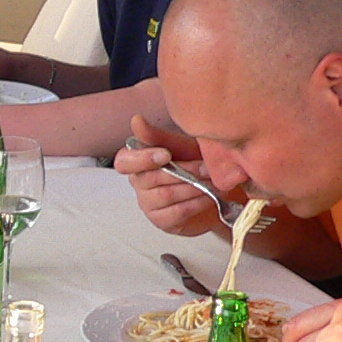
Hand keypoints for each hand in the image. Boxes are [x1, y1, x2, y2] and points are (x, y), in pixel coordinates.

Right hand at [112, 116, 223, 237]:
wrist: (217, 188)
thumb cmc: (195, 164)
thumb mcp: (180, 146)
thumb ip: (157, 136)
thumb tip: (136, 121)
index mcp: (137, 161)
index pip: (124, 162)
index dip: (143, 159)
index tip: (166, 154)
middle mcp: (139, 183)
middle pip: (151, 179)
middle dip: (183, 171)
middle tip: (206, 167)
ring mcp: (148, 204)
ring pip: (166, 195)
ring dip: (193, 187)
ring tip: (212, 181)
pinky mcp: (162, 221)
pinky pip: (177, 212)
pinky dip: (196, 203)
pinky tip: (209, 196)